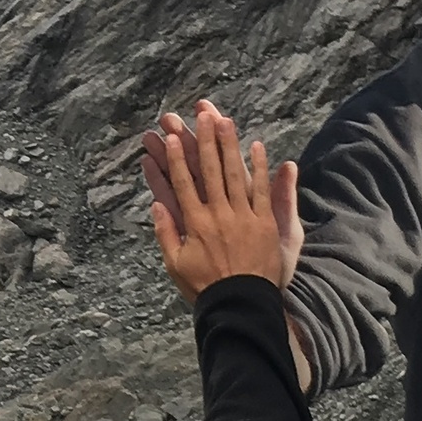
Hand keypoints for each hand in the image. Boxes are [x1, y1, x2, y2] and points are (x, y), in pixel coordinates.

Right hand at [142, 100, 300, 299]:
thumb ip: (166, 233)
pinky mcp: (265, 223)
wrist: (242, 305)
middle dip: (203, 140)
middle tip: (200, 115)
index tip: (170, 137)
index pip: (183, 183)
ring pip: (235, 173)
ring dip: (229, 144)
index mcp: (194, 223)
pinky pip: (262, 190)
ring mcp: (243, 216)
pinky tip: (256, 146)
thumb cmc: (205, 288)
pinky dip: (260, 167)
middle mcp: (218, 214)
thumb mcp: (175, 264)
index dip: (177, 158)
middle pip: (209, 170)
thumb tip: (157, 204)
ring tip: (225, 120)